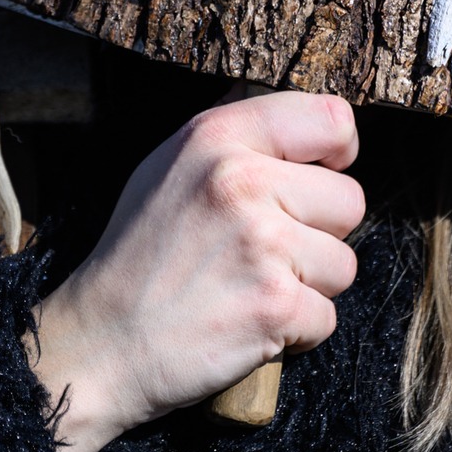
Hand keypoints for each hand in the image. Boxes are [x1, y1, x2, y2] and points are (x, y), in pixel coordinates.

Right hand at [28, 91, 363, 451]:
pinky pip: (327, 317)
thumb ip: (231, 136)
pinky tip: (251, 323)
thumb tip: (288, 109)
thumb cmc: (139, 253)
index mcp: (217, 137)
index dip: (339, 152)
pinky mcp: (274, 305)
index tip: (325, 174)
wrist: (101, 342)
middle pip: (350, 201)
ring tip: (251, 287)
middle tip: (266, 252)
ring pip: (343, 263)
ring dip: (309, 286)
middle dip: (320, 234)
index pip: (330, 119)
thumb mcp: (168, 166)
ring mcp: (262, 244)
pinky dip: (296, 331)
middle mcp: (244, 181)